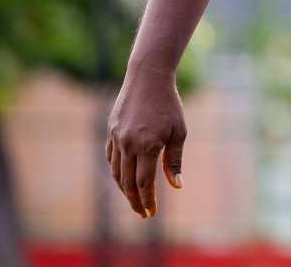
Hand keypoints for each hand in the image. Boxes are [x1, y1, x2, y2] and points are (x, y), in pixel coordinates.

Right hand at [106, 66, 186, 217]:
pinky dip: (116, 171)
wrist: (148, 77)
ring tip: (135, 198)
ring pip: (116, 172)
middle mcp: (128, 143)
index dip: (147, 200)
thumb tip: (176, 186)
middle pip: (127, 182)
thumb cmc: (169, 104)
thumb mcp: (179, 131)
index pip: (143, 182)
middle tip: (143, 213)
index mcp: (147, 145)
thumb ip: (174, 160)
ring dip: (124, 189)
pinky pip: (111, 156)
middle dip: (135, 200)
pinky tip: (124, 177)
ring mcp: (116, 137)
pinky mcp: (110, 130)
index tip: (151, 213)